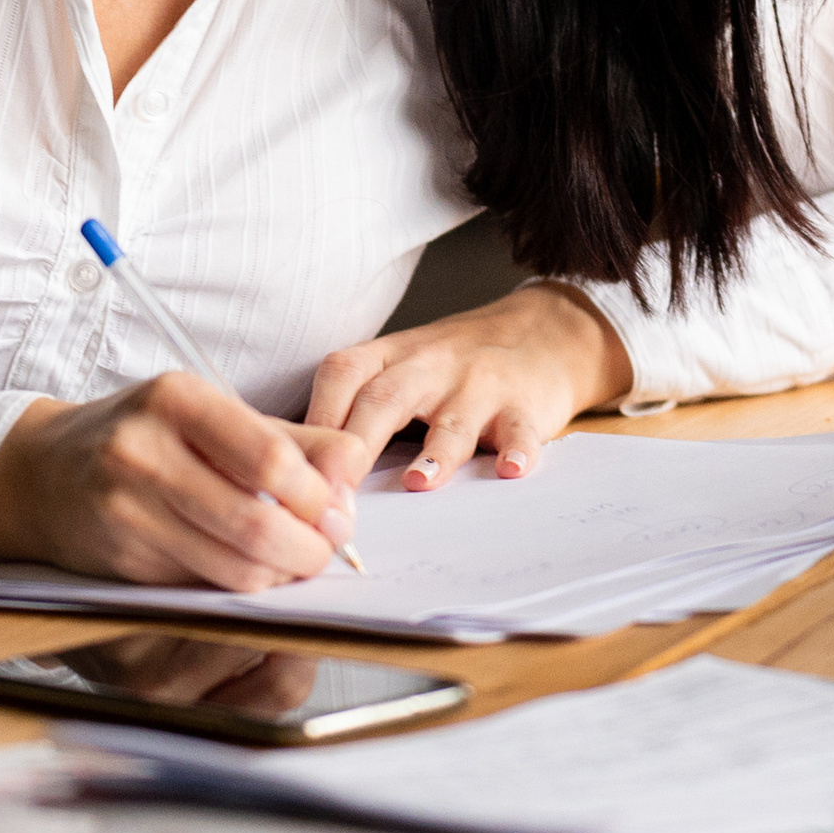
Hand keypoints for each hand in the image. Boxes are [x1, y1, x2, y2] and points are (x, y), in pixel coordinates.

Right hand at [0, 373, 364, 588]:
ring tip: (292, 562)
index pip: (272, 459)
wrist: (44, 471)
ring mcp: (125, 507)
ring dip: (278, 576)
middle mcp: (145, 450)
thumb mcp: (216, 416)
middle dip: (308, 549)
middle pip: (256, 523)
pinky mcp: (118, 556)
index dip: (320, 498)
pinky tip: (243, 570)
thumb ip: (295, 439)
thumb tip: (355, 471)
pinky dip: (235, 587)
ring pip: (231, 567)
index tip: (341, 514)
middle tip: (327, 550)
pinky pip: (200, 587)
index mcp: (181, 399)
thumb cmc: (147, 436)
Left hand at [304, 283, 634, 490]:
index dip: (315, 421)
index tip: (293, 474)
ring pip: (453, 419)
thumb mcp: (398, 369)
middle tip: (336, 498)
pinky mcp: (525, 405)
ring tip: (420, 481)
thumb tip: (292, 475)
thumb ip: (352, 411)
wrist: (542, 334)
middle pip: (385, 399)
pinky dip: (517, 449)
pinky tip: (511, 469)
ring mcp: (479, 384)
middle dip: (357, 447)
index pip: (342, 377)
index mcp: (389, 357)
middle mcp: (430, 366)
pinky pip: (520, 428)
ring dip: (436, 451)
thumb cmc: (452, 368)